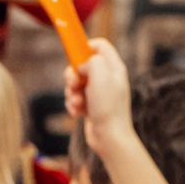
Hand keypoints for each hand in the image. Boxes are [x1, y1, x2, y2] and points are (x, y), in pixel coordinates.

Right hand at [64, 38, 135, 158]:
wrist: (110, 137)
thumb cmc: (108, 107)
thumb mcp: (100, 75)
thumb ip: (90, 60)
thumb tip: (81, 65)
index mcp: (113, 67)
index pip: (99, 45)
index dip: (84, 47)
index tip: (73, 55)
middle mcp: (107, 78)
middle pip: (82, 64)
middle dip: (72, 75)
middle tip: (73, 85)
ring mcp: (99, 92)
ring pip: (76, 83)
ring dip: (71, 93)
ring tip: (77, 104)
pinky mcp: (91, 105)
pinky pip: (75, 98)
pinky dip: (73, 104)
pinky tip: (77, 113)